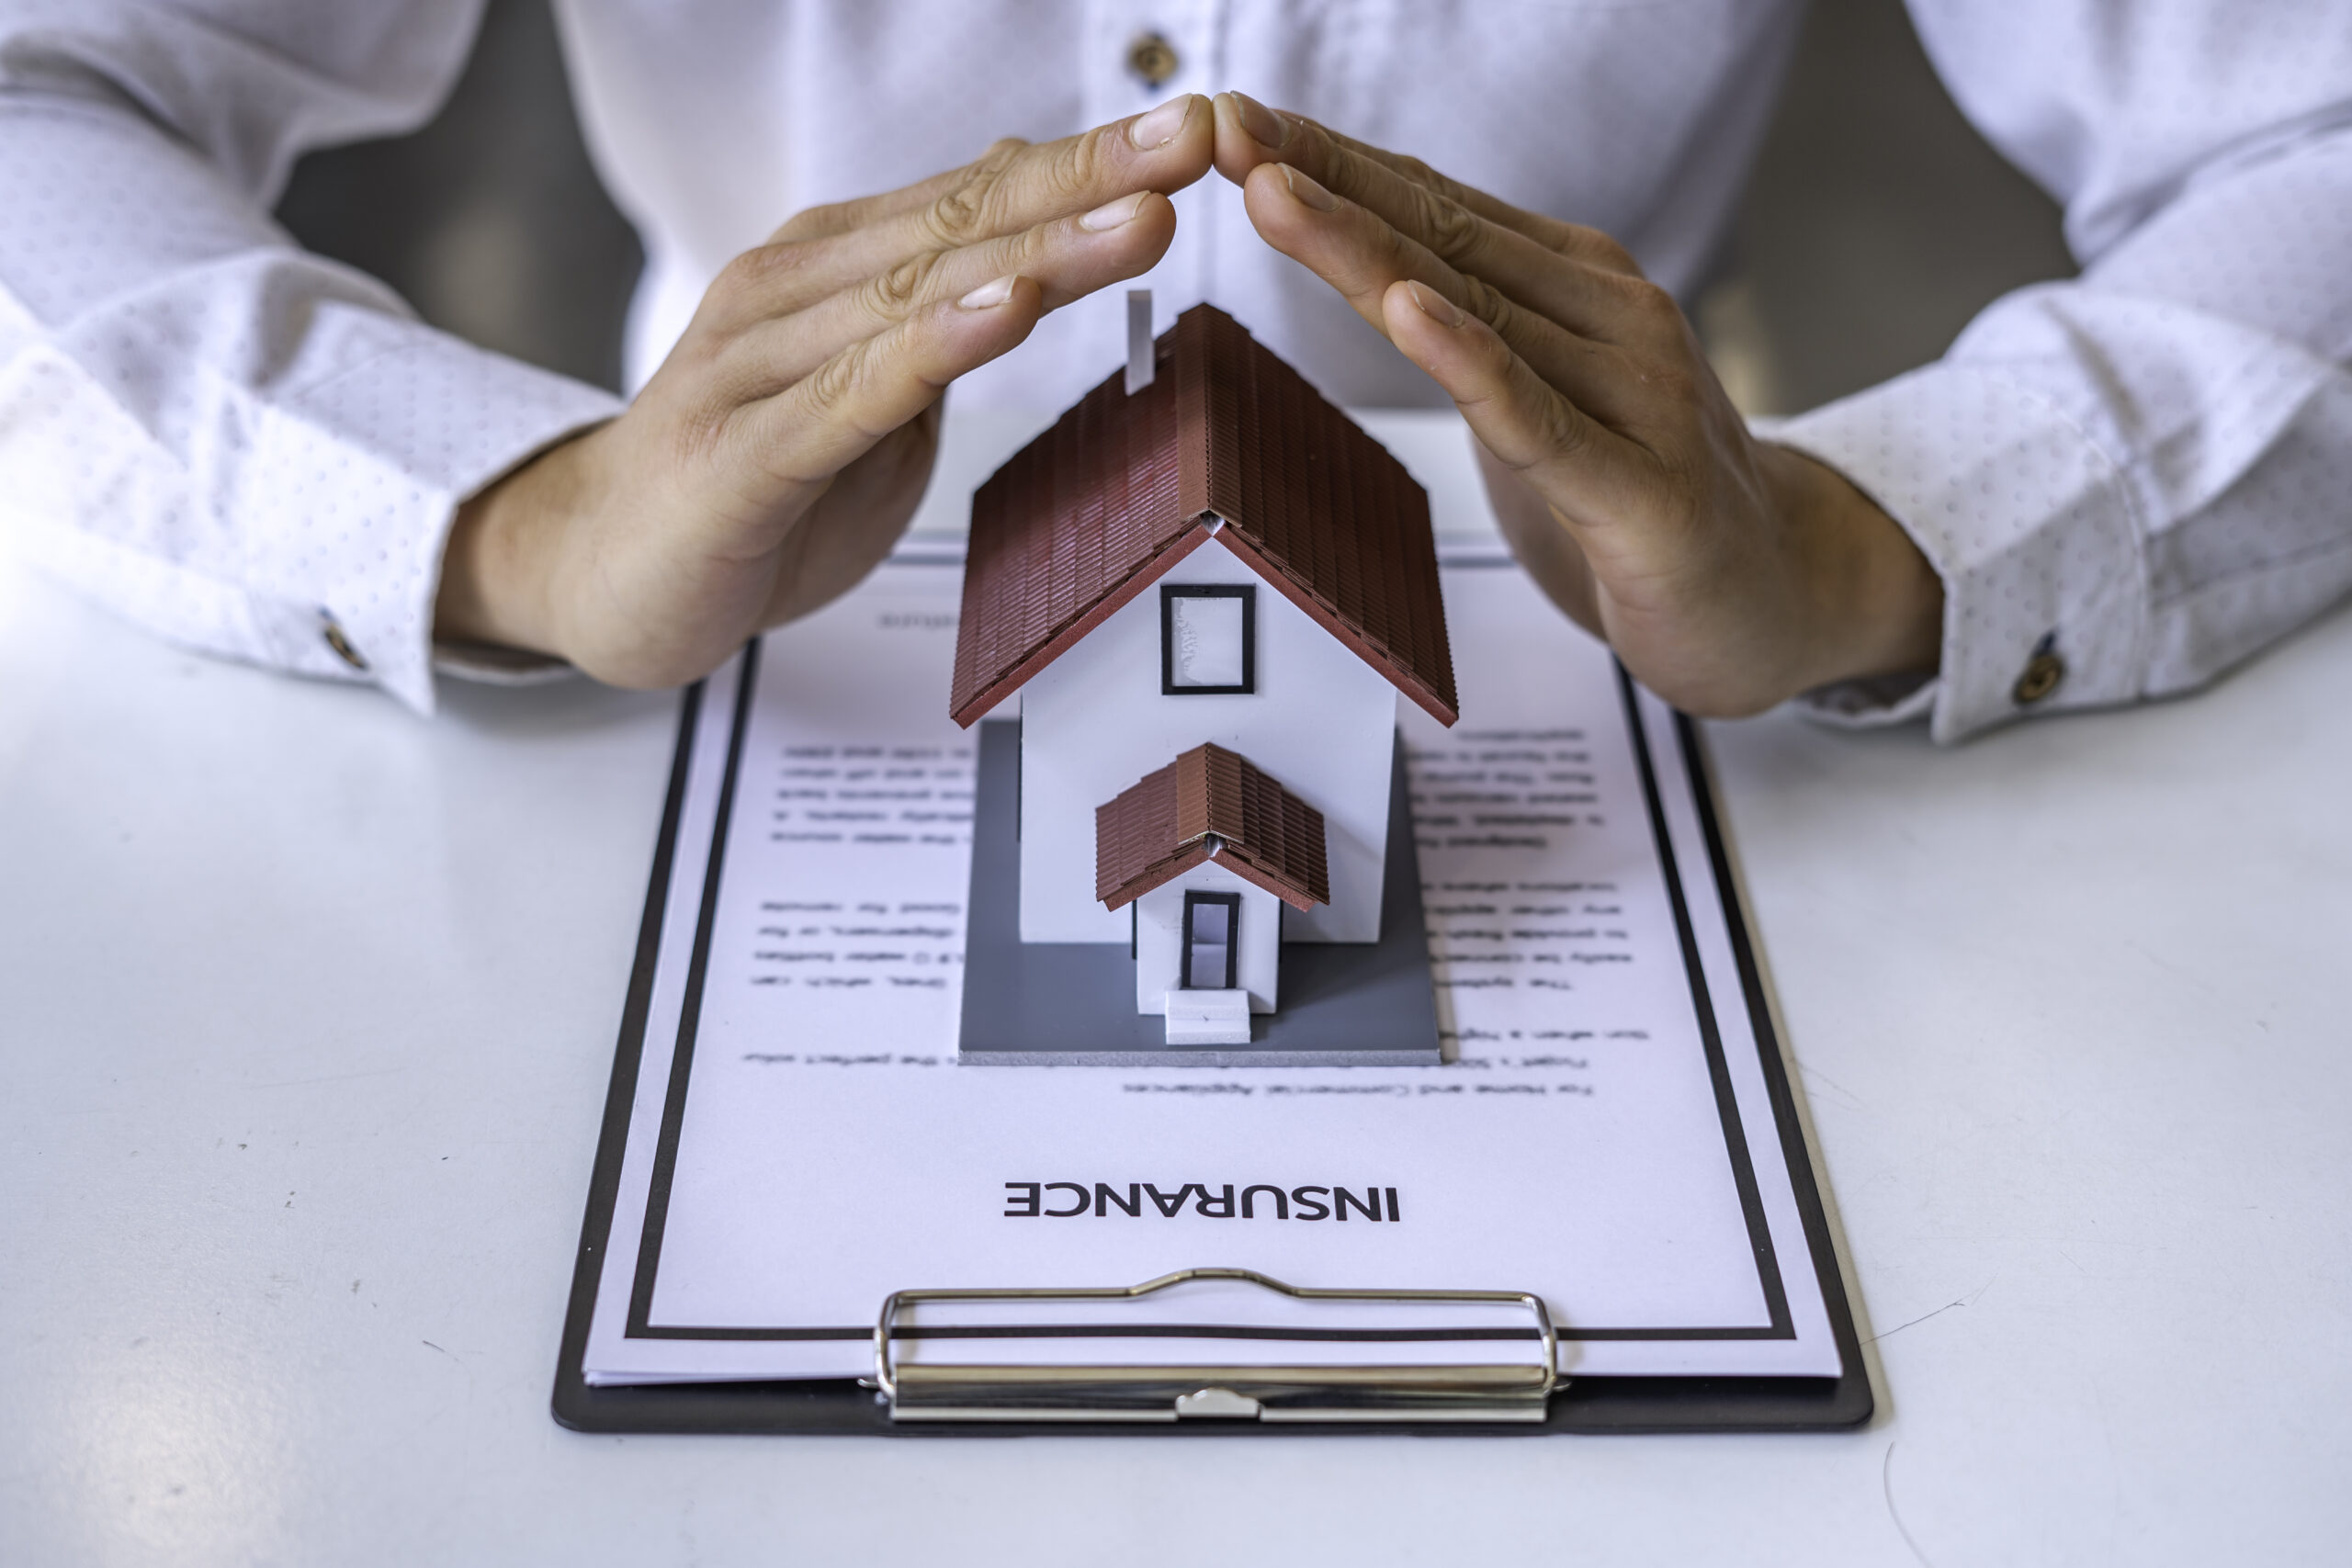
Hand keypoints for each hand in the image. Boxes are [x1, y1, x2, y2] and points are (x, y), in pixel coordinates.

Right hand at [435, 97, 1214, 687]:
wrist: (598, 576)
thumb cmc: (749, 490)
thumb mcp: (867, 400)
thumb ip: (938, 325)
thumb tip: (1026, 242)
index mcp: (835, 269)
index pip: (980, 198)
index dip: (1092, 162)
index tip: (1203, 130)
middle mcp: (794, 290)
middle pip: (963, 223)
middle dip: (1089, 177)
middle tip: (1198, 137)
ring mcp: (759, 366)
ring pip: (920, 297)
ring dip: (1039, 251)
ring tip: (1141, 217)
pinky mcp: (739, 454)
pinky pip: (852, 393)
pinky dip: (935, 349)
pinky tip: (1009, 312)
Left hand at [1209, 93, 1941, 717]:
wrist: (1782, 596)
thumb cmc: (1645, 499)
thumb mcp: (1543, 403)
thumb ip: (1477, 339)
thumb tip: (1378, 276)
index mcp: (1577, 286)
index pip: (1435, 208)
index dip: (1332, 162)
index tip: (1234, 122)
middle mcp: (1609, 317)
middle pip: (1442, 238)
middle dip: (1324, 179)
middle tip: (1226, 128)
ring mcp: (1635, 396)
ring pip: (1476, 311)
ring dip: (1365, 249)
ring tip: (1273, 194)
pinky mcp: (1643, 492)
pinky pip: (1539, 419)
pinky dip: (1470, 362)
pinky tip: (1406, 312)